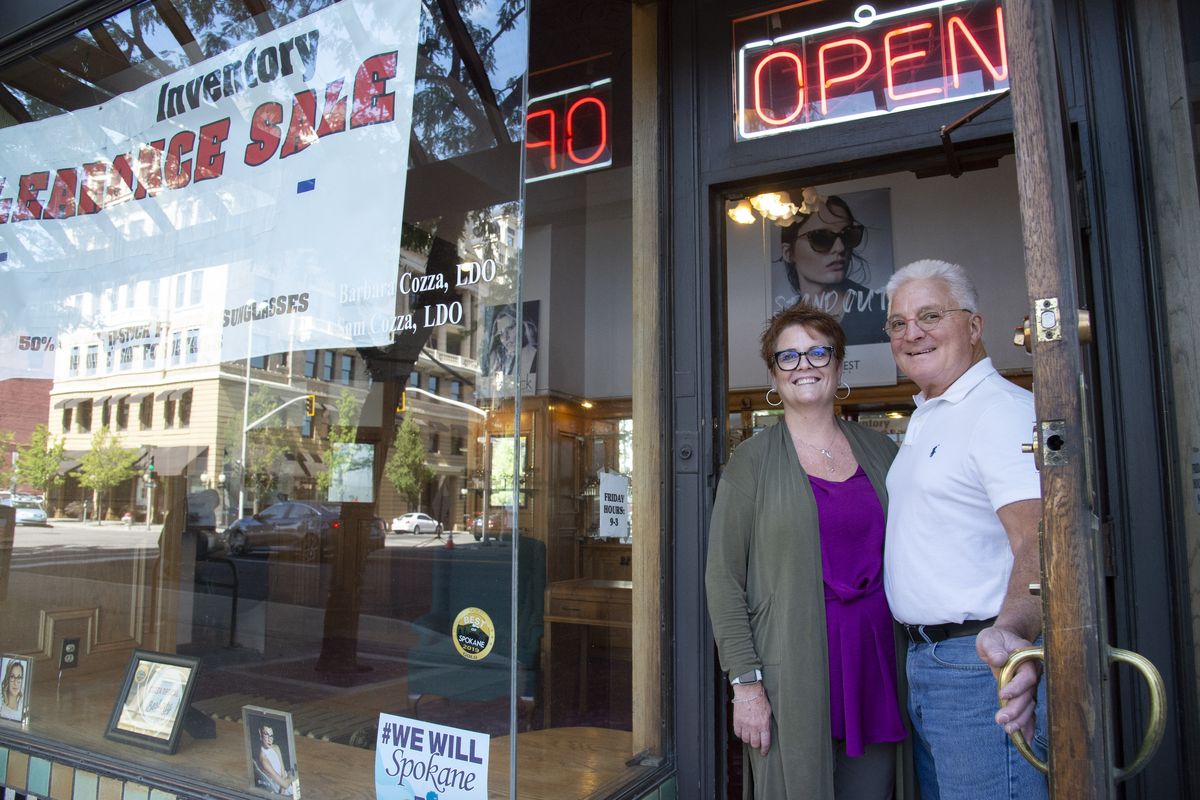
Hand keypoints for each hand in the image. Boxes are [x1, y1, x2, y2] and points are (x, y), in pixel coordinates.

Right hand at [731, 685, 771, 755]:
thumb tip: (767, 732)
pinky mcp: (737, 721)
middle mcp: (754, 727)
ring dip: (748, 739)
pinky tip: (743, 731)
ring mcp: (745, 725)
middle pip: (754, 743)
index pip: (765, 743)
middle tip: (757, 742)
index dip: (764, 750)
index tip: (764, 752)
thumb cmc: (760, 698)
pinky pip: (737, 733)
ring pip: (745, 740)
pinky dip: (740, 734)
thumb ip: (767, 724)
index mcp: (764, 725)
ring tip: (750, 735)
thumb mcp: (769, 712)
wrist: (748, 690)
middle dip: (756, 744)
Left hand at [976, 625, 1038, 739]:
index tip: (1003, 695)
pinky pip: (1027, 711)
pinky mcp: (1023, 695)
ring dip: (1020, 720)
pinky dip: (1026, 725)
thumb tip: (1000, 659)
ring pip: (1029, 706)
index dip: (1017, 687)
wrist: (1002, 641)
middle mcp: (1032, 674)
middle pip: (1028, 696)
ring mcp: (1029, 686)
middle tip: (1002, 720)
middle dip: (1016, 710)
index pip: (1027, 677)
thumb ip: (993, 647)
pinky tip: (1023, 740)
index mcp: (1027, 659)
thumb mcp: (990, 638)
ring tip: (1008, 730)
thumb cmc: (996, 638)